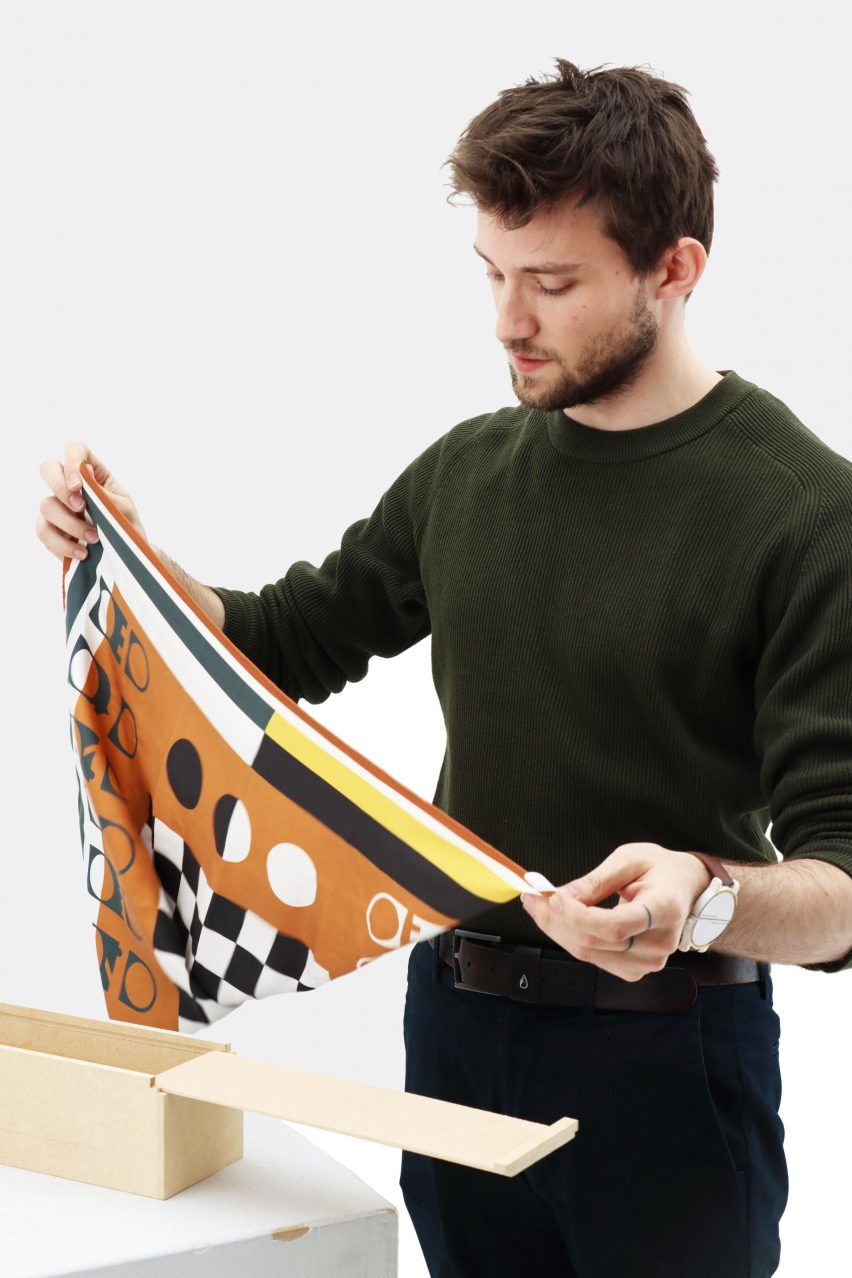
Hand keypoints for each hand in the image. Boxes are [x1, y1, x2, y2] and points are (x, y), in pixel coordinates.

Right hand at [37, 441, 147, 560]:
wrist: (125, 557)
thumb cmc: (126, 526)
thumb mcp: (123, 508)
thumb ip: (103, 492)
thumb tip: (83, 473)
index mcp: (91, 473)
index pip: (75, 450)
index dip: (72, 461)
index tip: (78, 486)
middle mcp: (68, 486)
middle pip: (47, 468)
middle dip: (59, 487)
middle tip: (80, 507)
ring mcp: (57, 507)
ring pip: (46, 505)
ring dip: (70, 523)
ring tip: (94, 538)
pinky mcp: (50, 529)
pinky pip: (44, 531)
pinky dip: (63, 544)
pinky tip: (82, 553)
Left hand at [521, 842, 712, 981]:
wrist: (685, 890)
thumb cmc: (659, 869)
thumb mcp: (629, 859)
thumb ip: (595, 880)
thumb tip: (560, 897)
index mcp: (664, 909)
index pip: (615, 926)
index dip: (578, 916)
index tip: (552, 897)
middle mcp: (660, 943)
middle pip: (596, 943)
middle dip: (555, 921)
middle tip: (531, 898)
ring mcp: (649, 962)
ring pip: (589, 954)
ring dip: (557, 931)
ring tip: (539, 905)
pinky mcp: (635, 970)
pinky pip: (593, 959)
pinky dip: (570, 939)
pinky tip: (559, 921)